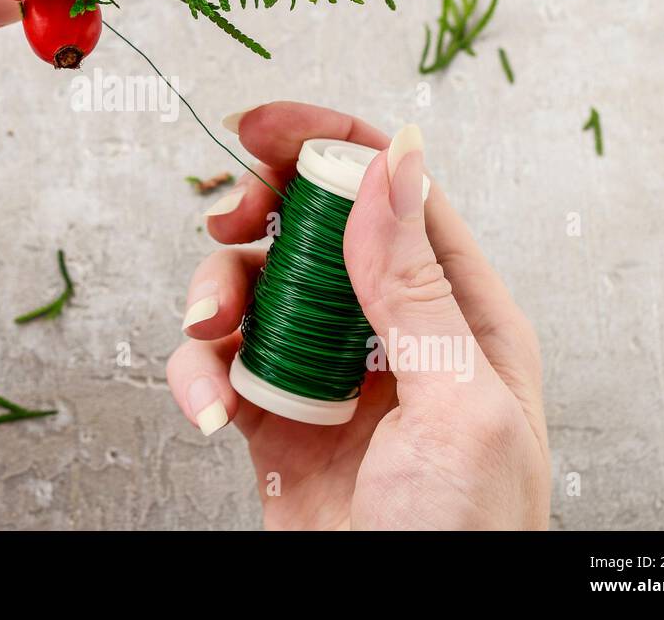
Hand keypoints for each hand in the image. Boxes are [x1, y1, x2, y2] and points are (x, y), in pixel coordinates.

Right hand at [166, 102, 548, 528]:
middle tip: (228, 220)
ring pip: (253, 288)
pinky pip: (220, 364)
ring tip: (208, 328)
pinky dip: (197, 373)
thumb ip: (414, 282)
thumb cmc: (466, 539)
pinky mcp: (274, 416)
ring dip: (215, 293)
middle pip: (309, 227)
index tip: (259, 124)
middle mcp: (386, 330)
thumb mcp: (458, 402)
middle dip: (257, 212)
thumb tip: (394, 161)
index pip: (391, 192)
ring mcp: (325, 370)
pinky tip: (208, 404)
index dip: (326, 141)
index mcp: (456, 312)